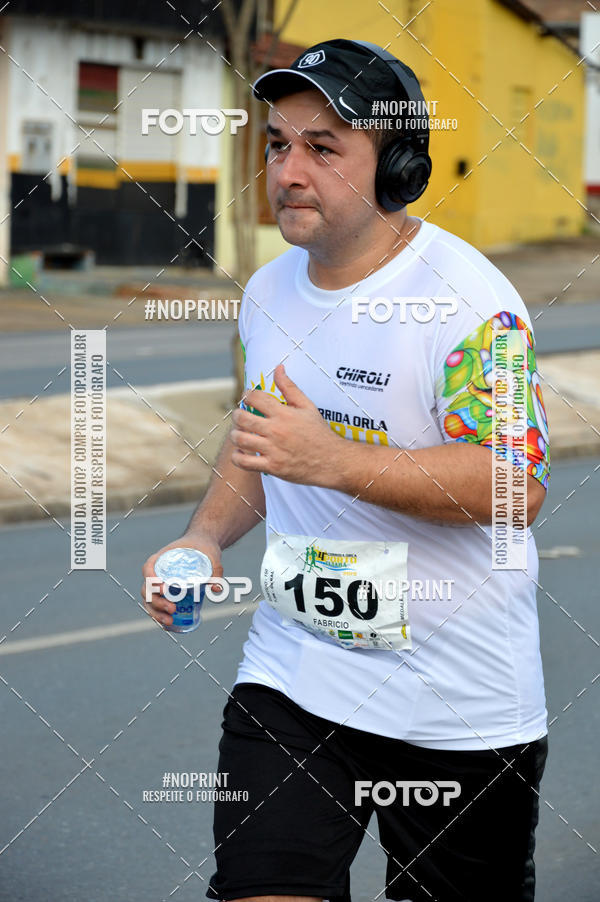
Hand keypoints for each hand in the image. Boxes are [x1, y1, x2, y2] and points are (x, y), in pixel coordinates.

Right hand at [140, 533, 223, 626]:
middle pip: (147, 589)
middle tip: (172, 608)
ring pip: (149, 600)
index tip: (163, 588)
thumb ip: (216, 569)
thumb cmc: (203, 547)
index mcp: (162, 558)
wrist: (202, 546)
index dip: (151, 579)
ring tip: (169, 620)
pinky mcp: (165, 594)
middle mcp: (156, 571)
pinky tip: (167, 625)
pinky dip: (159, 616)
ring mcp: (159, 584)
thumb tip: (217, 589)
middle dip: (156, 602)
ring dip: (156, 613)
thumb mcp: (211, 554)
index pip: (149, 568)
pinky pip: (156, 606)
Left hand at [230, 363, 343, 485]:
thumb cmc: (318, 432)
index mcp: (284, 413)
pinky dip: (237, 456)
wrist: (331, 460)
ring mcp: (273, 449)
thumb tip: (278, 368)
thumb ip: (289, 387)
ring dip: (236, 435)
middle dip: (237, 415)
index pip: (254, 397)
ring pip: (240, 439)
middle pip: (241, 418)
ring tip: (240, 433)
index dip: (246, 395)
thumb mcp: (307, 406)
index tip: (247, 399)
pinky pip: (244, 462)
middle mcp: (276, 430)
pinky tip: (242, 452)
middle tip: (240, 416)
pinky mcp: (272, 467)